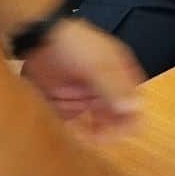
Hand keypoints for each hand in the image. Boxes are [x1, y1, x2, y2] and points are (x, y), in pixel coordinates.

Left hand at [20, 17, 144, 135]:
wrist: (39, 36)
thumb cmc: (75, 43)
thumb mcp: (98, 63)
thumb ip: (115, 86)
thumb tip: (135, 108)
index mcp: (122, 77)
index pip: (134, 107)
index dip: (128, 123)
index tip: (115, 135)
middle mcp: (106, 90)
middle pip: (115, 120)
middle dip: (106, 132)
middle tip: (93, 139)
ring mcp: (86, 98)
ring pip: (94, 126)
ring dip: (87, 134)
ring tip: (76, 135)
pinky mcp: (65, 104)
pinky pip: (72, 125)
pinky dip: (70, 131)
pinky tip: (63, 130)